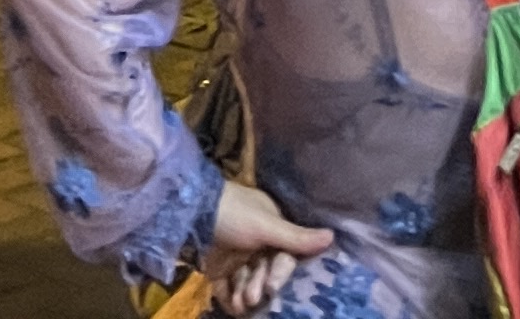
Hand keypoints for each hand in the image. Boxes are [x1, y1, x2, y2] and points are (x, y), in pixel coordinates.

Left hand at [205, 181, 334, 312]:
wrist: (187, 212)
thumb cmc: (232, 214)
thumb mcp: (266, 225)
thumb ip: (297, 237)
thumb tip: (333, 236)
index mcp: (270, 226)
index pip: (284, 256)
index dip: (279, 272)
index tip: (272, 285)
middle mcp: (255, 242)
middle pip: (266, 273)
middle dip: (260, 286)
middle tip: (252, 296)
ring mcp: (235, 255)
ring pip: (248, 283)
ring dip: (246, 294)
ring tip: (241, 302)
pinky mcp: (218, 268)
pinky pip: (229, 289)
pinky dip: (231, 299)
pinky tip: (233, 307)